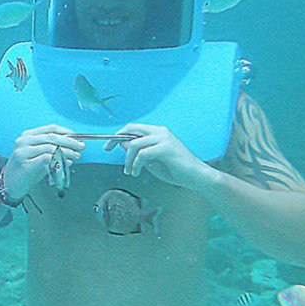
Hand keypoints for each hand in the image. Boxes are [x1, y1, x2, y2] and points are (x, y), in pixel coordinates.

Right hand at [3, 124, 84, 198]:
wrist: (9, 185)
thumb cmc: (24, 171)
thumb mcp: (36, 155)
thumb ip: (50, 148)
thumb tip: (71, 146)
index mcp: (26, 136)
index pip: (50, 128)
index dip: (65, 131)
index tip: (76, 137)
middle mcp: (24, 141)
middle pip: (52, 137)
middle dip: (70, 142)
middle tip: (80, 146)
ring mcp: (23, 152)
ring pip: (51, 147)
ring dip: (67, 151)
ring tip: (76, 156)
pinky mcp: (26, 164)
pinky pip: (47, 158)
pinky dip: (59, 159)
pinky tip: (66, 162)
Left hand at [104, 124, 219, 190]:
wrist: (197, 177)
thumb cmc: (176, 170)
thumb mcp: (151, 160)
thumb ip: (138, 152)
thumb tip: (122, 144)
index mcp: (158, 132)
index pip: (133, 128)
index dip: (118, 135)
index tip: (108, 145)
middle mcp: (160, 131)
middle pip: (131, 129)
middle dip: (115, 139)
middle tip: (107, 149)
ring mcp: (164, 138)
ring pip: (134, 144)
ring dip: (128, 160)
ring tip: (130, 171)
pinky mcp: (166, 148)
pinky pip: (142, 154)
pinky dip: (136, 165)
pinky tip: (137, 172)